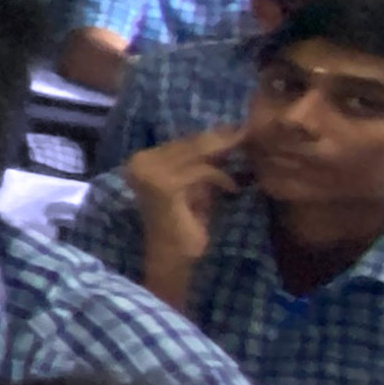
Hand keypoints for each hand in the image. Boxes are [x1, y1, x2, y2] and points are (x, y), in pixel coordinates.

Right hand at [122, 124, 240, 257]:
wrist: (171, 257)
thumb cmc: (183, 222)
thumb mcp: (193, 184)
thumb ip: (199, 162)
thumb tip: (224, 133)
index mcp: (140, 160)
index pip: (180, 141)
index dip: (208, 136)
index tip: (234, 127)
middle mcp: (138, 163)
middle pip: (187, 143)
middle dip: (219, 139)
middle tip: (244, 130)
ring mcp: (149, 174)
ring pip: (195, 154)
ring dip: (222, 158)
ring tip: (242, 156)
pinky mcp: (165, 186)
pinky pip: (201, 171)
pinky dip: (219, 178)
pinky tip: (232, 189)